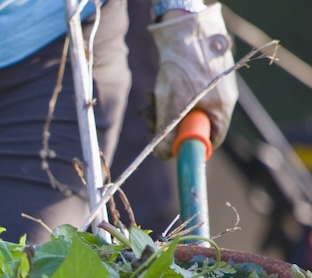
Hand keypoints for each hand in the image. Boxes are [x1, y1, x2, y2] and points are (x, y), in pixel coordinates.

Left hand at [149, 3, 237, 157]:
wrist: (185, 29)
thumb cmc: (183, 67)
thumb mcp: (171, 105)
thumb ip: (166, 133)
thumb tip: (162, 155)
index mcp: (223, 108)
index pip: (210, 140)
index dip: (188, 147)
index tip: (168, 148)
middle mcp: (221, 98)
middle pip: (193, 126)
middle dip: (167, 126)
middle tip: (148, 122)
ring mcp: (211, 87)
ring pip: (183, 111)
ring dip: (161, 111)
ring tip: (147, 103)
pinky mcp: (198, 78)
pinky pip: (181, 97)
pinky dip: (165, 97)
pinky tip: (151, 93)